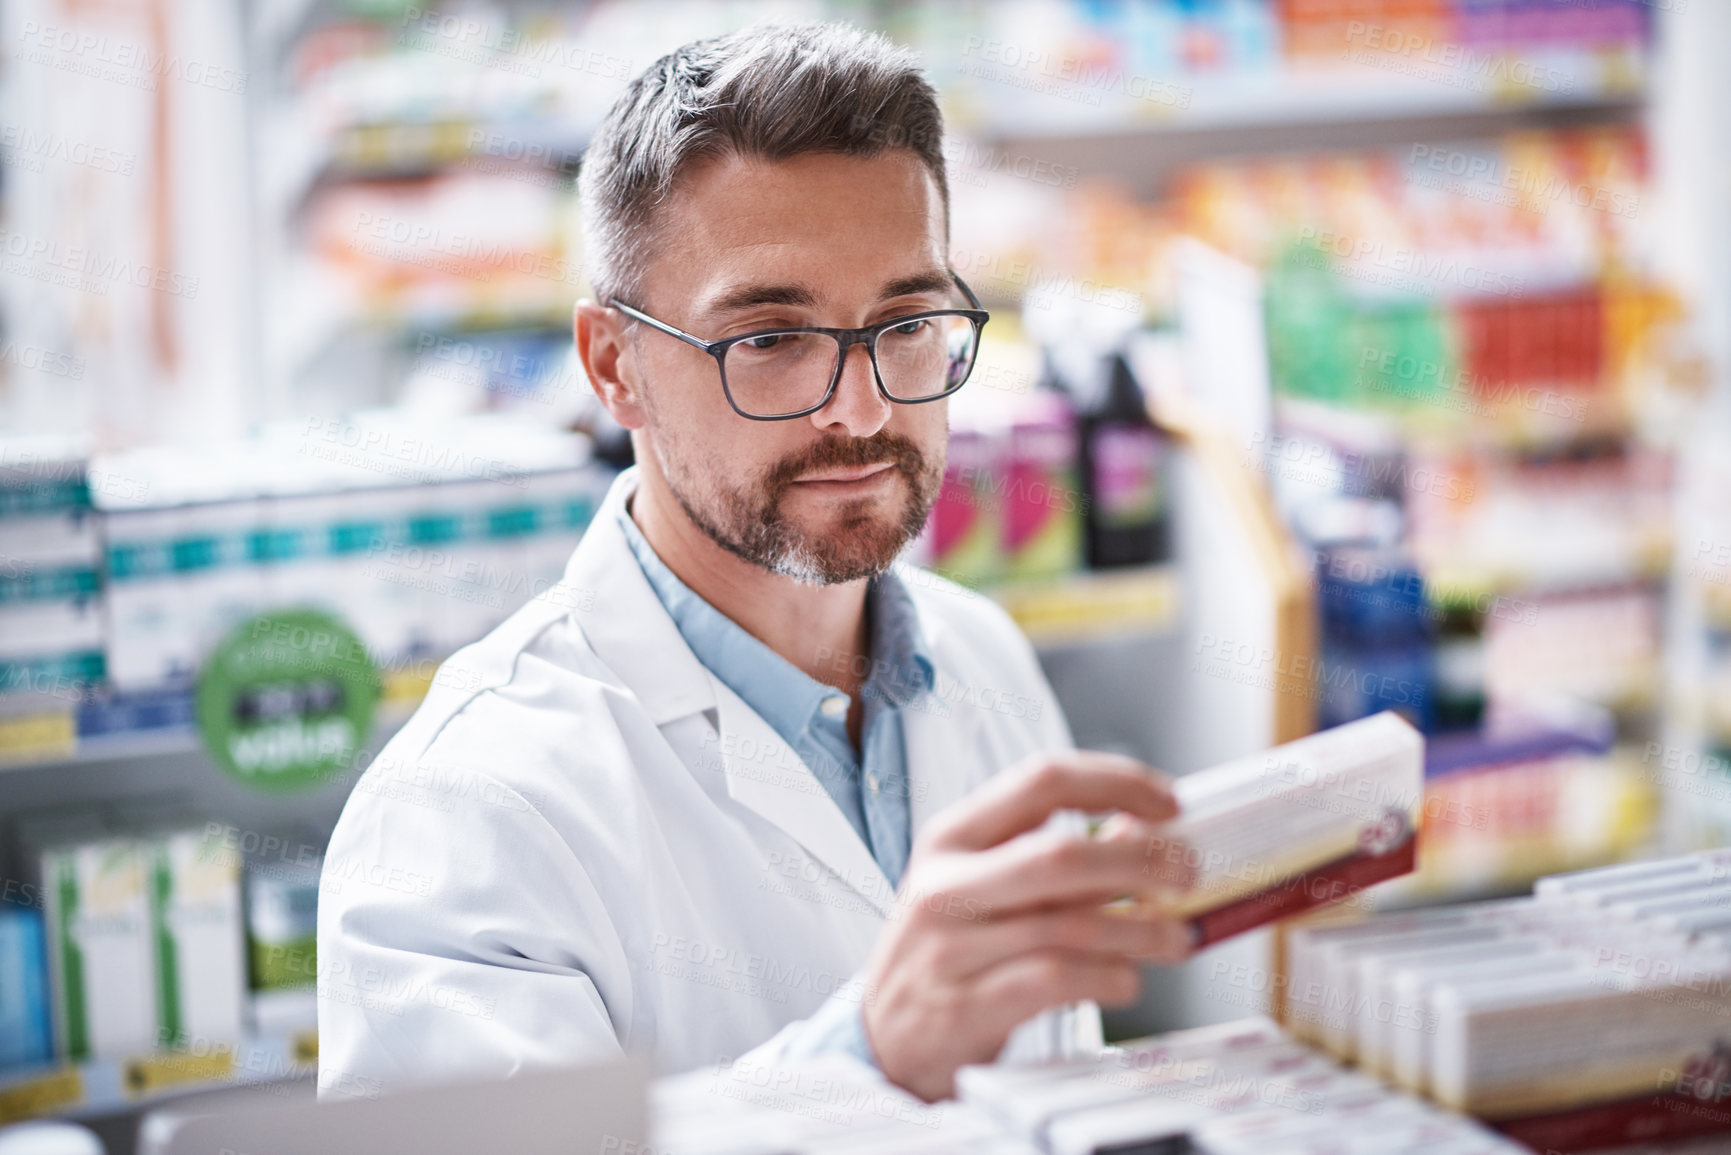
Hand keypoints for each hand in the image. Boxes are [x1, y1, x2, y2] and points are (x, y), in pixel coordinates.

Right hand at [860, 750, 1195, 1100]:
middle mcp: (945, 885)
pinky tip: (1126, 979)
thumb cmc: (946, 952)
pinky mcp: (965, 1007)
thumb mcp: (982, 887)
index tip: (1169, 803)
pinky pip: (1056, 981)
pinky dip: (1109, 978)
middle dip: (1141, 861)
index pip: (1040, 781)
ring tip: (1175, 938)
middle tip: (1186, 873)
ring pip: (1067, 926)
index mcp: (951, 837)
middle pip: (1060, 855)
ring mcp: (950, 948)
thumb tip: (1141, 833)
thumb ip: (1052, 857)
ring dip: (1141, 931)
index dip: (1116, 783)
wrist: (882, 1040)